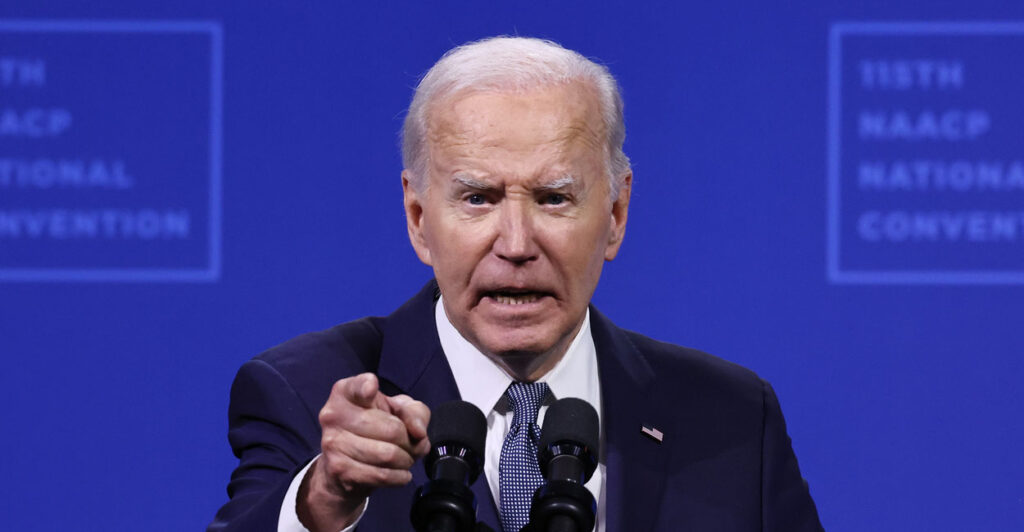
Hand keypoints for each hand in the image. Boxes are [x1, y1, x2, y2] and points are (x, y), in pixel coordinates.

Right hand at [297, 373, 430, 530]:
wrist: (345, 467)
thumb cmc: (374, 428)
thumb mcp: (399, 411)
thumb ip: (415, 413)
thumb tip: (418, 432)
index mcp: (345, 392)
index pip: (357, 386)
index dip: (367, 387)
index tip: (372, 390)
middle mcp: (333, 414)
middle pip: (392, 429)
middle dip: (410, 442)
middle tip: (412, 445)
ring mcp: (333, 443)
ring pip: (388, 455)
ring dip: (406, 461)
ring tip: (406, 459)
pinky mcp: (338, 469)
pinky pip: (381, 475)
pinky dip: (399, 477)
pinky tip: (401, 473)